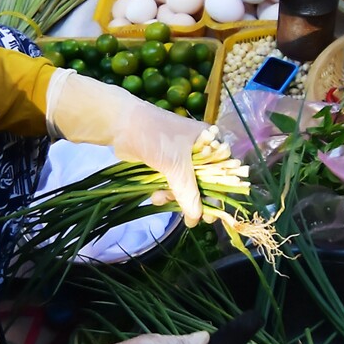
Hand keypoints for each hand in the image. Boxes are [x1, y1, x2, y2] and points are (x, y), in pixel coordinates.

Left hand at [47, 70, 209, 223]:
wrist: (120, 124)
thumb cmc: (155, 136)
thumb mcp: (176, 165)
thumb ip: (188, 193)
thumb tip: (196, 219)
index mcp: (209, 140)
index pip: (223, 170)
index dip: (219, 192)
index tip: (211, 213)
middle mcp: (198, 148)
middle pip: (204, 180)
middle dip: (192, 198)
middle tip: (189, 218)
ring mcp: (180, 155)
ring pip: (185, 184)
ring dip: (174, 196)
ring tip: (160, 199)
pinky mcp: (164, 162)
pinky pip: (171, 183)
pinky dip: (164, 191)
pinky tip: (155, 196)